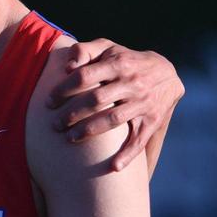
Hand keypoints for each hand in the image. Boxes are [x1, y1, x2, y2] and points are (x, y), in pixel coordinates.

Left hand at [48, 39, 184, 171]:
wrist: (167, 73)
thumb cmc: (125, 60)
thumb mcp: (107, 48)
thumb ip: (84, 50)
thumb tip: (67, 67)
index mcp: (118, 64)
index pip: (84, 76)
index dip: (64, 89)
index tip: (49, 101)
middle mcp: (132, 83)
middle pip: (96, 99)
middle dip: (72, 113)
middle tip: (54, 124)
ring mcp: (143, 103)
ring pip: (114, 119)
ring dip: (90, 131)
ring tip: (69, 138)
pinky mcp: (152, 120)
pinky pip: (140, 139)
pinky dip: (128, 154)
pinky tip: (114, 167)